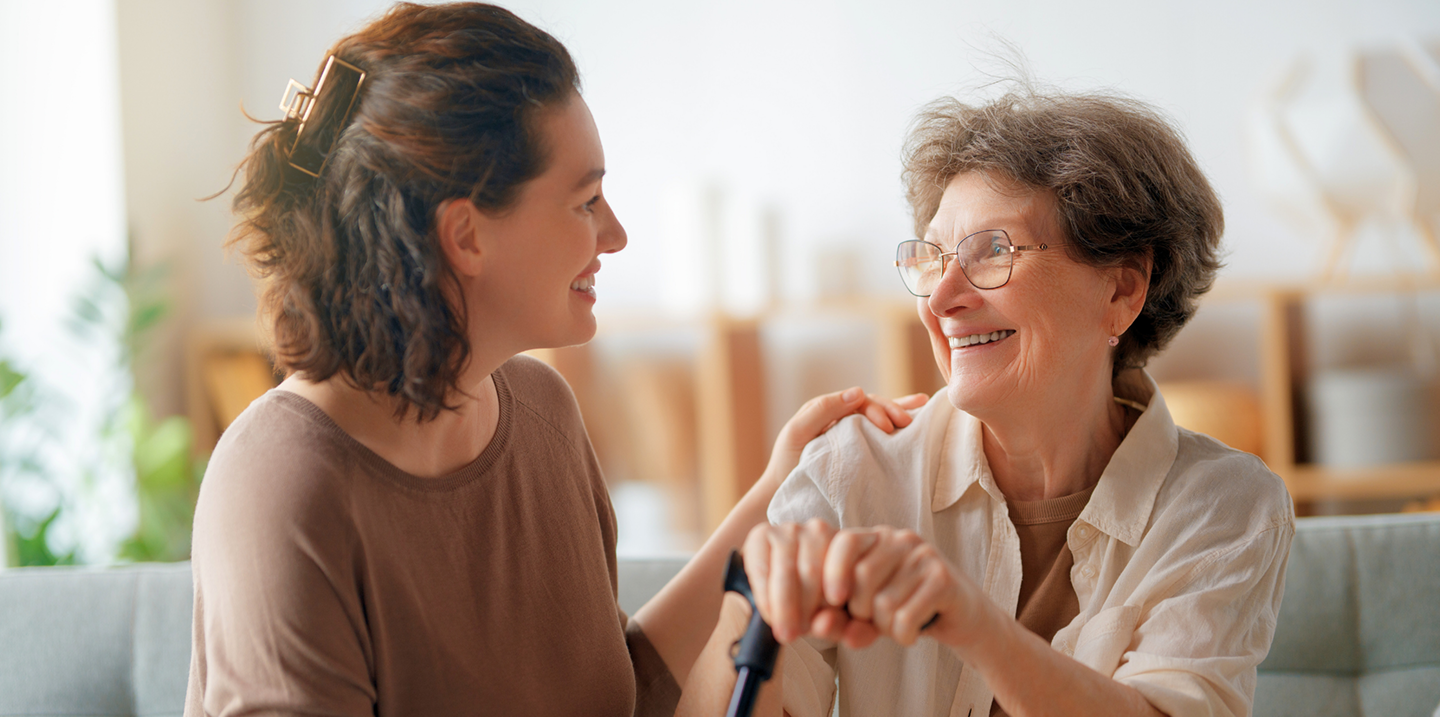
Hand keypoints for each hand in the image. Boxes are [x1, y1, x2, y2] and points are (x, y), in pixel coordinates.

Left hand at [742, 521, 984, 649]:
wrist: (959, 617)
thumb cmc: (903, 609)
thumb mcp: (866, 614)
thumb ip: (839, 618)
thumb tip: (817, 627)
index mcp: (877, 538)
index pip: (846, 541)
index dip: (832, 571)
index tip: (833, 601)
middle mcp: (901, 539)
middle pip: (862, 576)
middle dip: (861, 611)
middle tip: (875, 620)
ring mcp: (924, 556)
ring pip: (884, 602)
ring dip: (884, 627)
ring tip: (896, 625)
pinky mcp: (943, 579)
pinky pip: (906, 617)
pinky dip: (902, 635)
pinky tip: (910, 633)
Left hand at [763, 389, 927, 488]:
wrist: (783, 493)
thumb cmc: (787, 464)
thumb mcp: (797, 432)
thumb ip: (822, 410)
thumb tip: (858, 391)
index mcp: (828, 410)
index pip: (858, 402)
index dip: (875, 410)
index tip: (886, 427)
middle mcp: (842, 417)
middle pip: (873, 406)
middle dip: (892, 410)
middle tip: (907, 422)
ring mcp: (851, 433)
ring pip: (880, 415)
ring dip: (900, 411)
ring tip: (922, 407)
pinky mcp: (859, 450)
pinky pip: (880, 433)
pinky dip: (897, 422)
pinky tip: (918, 415)